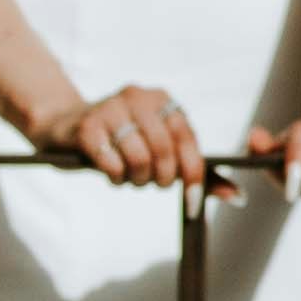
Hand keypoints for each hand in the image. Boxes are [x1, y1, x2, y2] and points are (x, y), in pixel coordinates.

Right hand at [42, 81, 210, 192]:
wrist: (63, 127)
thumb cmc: (119, 142)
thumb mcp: (158, 149)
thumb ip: (193, 170)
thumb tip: (237, 196)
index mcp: (162, 99)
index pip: (188, 139)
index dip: (194, 174)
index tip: (193, 203)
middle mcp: (138, 97)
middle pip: (164, 150)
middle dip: (161, 178)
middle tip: (151, 182)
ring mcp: (110, 108)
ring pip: (139, 157)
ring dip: (136, 178)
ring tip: (129, 176)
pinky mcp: (87, 126)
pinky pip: (111, 162)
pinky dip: (115, 177)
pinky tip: (111, 172)